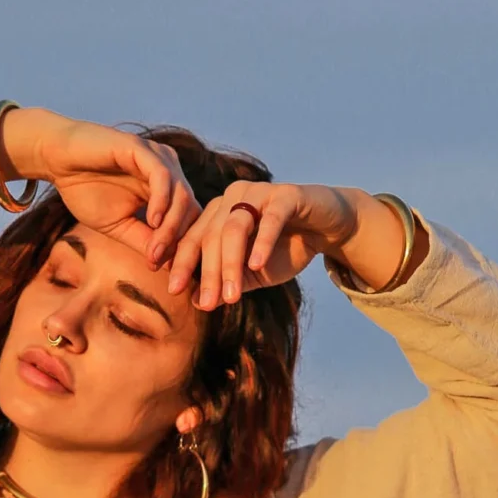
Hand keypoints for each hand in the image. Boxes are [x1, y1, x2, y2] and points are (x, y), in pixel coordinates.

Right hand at [0, 107, 203, 259]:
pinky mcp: (142, 148)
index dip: (186, 252)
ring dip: (171, 229)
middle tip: (170, 273)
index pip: (190, 222)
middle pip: (192, 211)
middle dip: (183, 246)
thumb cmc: (87, 190)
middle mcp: (169, 172)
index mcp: (167, 190)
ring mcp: (158, 157)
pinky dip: (162, 201)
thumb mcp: (120, 226)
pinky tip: (153, 222)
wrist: (59, 161)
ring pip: (181, 195)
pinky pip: (162, 176)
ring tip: (156, 253)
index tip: (175, 280)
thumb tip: (169, 267)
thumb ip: (145, 242)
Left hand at [164, 181, 358, 307]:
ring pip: (235, 228)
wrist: (324, 228)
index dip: (181, 263)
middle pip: (212, 236)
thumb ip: (225, 283)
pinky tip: (258, 265)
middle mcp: (232, 198)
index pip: (193, 239)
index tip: (172, 290)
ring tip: (232, 295)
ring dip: (231, 264)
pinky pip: (270, 218)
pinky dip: (263, 242)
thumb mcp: (250, 274)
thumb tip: (195, 301)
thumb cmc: (283, 249)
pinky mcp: (287, 196)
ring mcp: (259, 193)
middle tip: (208, 304)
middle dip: (208, 273)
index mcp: (217, 214)